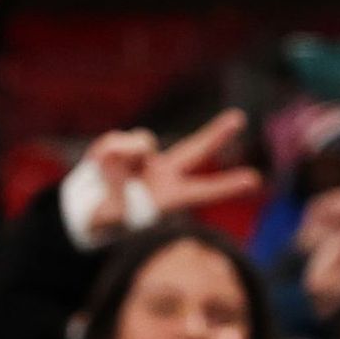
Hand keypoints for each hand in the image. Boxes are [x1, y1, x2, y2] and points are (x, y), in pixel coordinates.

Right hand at [70, 108, 265, 247]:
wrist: (83, 212)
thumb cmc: (105, 220)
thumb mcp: (113, 214)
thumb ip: (125, 182)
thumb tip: (135, 146)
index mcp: (169, 198)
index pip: (202, 190)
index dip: (227, 185)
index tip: (255, 180)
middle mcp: (162, 173)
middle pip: (195, 150)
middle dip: (216, 134)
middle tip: (240, 118)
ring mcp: (144, 157)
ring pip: (142, 141)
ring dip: (126, 155)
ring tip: (111, 178)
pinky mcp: (122, 146)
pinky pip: (116, 141)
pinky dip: (108, 153)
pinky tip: (100, 167)